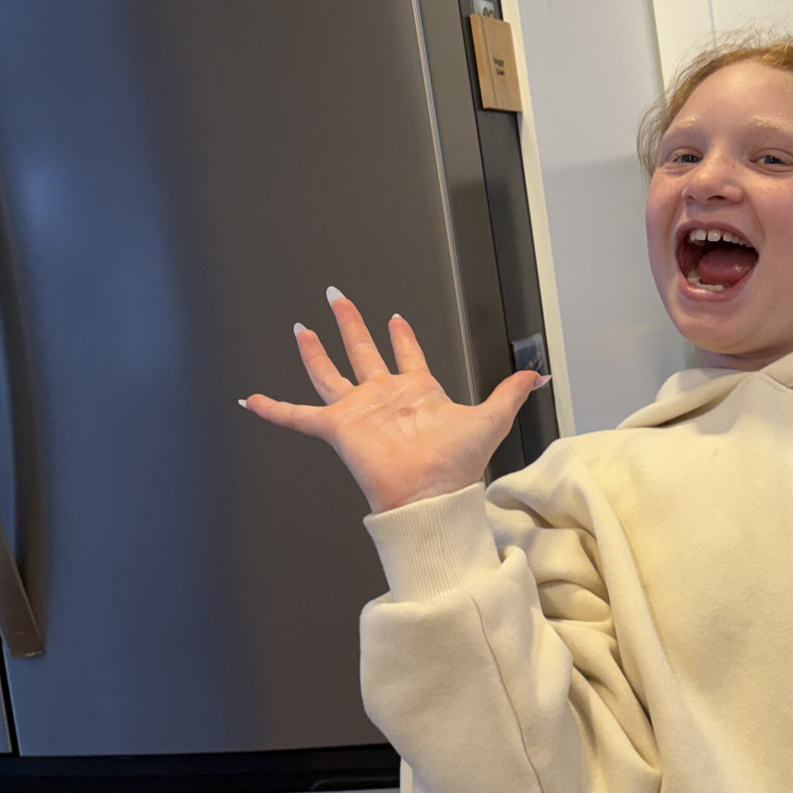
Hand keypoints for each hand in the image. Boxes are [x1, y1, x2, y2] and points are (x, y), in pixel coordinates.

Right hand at [240, 290, 545, 513]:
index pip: (407, 355)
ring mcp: (359, 412)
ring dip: (315, 351)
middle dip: (351, 323)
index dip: (402, 336)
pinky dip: (274, 409)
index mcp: (417, 392)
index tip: (395, 318)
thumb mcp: (491, 418)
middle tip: (337, 297)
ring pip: (330, 373)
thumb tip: (540, 374)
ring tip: (302, 327)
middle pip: (362, 352)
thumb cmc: (457, 465)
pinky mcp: (338, 428)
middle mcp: (384, 398)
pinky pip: (298, 416)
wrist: (432, 495)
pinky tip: (252, 399)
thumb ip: (512, 392)